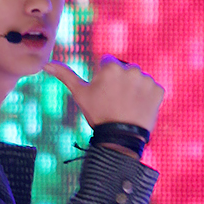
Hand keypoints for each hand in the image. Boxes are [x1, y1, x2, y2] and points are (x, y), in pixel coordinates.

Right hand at [43, 56, 163, 133]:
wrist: (120, 140)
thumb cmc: (98, 116)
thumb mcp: (80, 95)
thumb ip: (65, 75)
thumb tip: (46, 64)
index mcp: (111, 66)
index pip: (108, 64)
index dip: (105, 80)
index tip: (105, 95)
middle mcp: (131, 69)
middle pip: (124, 71)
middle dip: (121, 84)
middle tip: (116, 103)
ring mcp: (146, 79)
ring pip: (138, 80)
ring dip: (134, 90)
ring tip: (127, 107)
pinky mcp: (158, 90)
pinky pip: (152, 90)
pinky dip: (147, 99)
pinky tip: (138, 109)